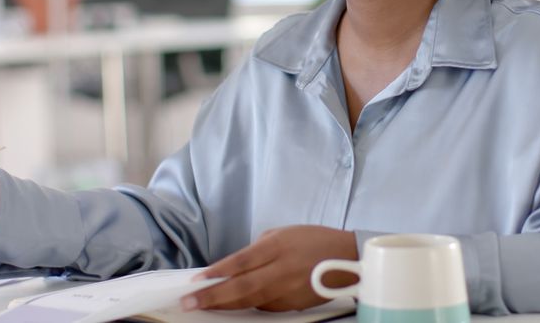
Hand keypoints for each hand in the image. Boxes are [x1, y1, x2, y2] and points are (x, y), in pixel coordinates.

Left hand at [183, 225, 358, 311]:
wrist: (349, 259)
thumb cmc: (316, 241)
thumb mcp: (284, 233)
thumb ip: (258, 248)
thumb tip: (234, 265)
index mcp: (278, 247)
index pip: (241, 262)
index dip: (217, 273)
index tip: (196, 282)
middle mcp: (283, 270)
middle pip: (241, 287)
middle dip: (212, 297)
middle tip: (189, 302)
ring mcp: (289, 291)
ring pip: (250, 301)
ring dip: (225, 304)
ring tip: (205, 304)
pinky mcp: (294, 305)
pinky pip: (265, 306)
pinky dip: (248, 304)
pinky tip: (234, 303)